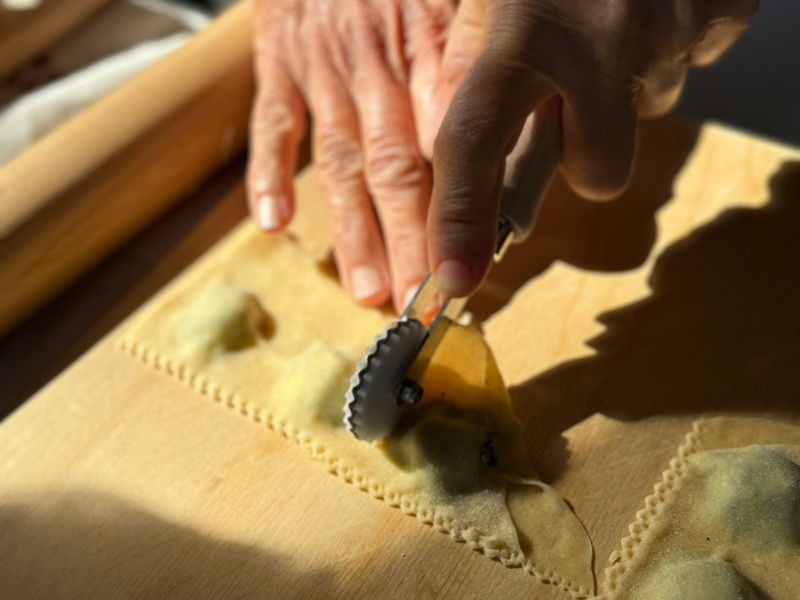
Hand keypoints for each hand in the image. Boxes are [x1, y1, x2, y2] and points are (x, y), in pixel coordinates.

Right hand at [247, 0, 472, 311]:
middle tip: (422, 301)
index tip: (472, 262)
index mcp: (429, 44)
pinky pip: (272, 122)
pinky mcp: (279, 59)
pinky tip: (274, 225)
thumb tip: (506, 139)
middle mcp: (374, 63)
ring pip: (339, 160)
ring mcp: (322, 65)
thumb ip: (474, 61)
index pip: (449, 142)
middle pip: (394, 167)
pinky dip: (269, 174)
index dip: (459, 209)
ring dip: (351, 229)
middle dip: (409, 238)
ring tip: (367, 288)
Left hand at [429, 0, 758, 296]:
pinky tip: (648, 8)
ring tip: (610, 28)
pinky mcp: (721, 15)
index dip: (461, 217)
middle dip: (587, 154)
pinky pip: (689, 67)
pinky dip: (666, 50)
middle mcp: (595, 42)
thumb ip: (471, 56)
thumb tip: (452, 135)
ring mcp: (667, 32)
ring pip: (646, 115)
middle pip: (596, 171)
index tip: (453, 280)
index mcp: (519, 29)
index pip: (474, 139)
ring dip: (624, 92)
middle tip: (578, 99)